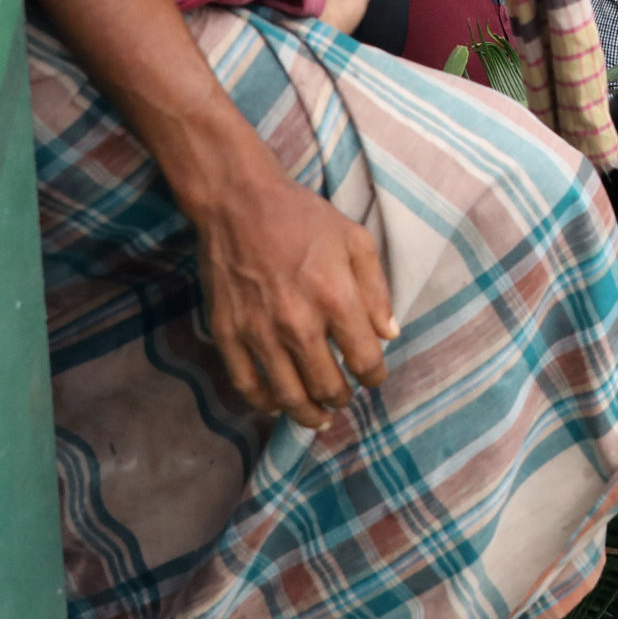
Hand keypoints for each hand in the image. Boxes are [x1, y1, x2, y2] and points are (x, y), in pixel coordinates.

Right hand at [187, 163, 394, 426]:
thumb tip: (389, 334)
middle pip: (327, 385)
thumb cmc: (302, 218)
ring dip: (308, 413)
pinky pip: (247, 385)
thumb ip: (377, 290)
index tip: (373, 377)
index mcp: (335, 297)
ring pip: (288, 395)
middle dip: (342, 397)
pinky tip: (277, 405)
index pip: (364, 359)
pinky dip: (264, 403)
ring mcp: (259, 332)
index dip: (374, 376)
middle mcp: (297, 322)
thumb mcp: (355, 241)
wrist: (238, 203)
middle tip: (344, 395)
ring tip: (319, 415)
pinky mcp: (228, 334)